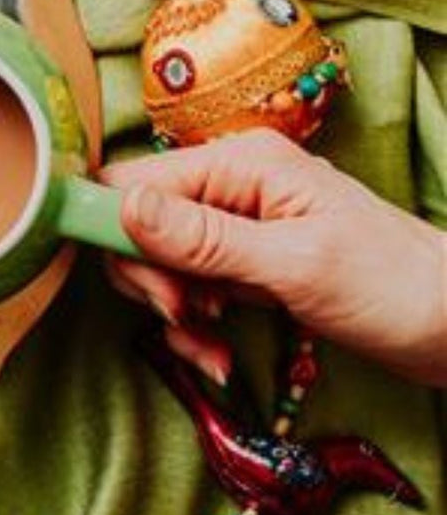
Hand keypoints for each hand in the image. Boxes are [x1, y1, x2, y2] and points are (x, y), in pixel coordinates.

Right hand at [100, 129, 446, 387]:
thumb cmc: (393, 287)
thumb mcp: (295, 264)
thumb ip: (205, 237)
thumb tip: (123, 207)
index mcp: (240, 163)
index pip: (133, 183)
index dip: (119, 236)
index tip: (155, 293)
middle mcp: (229, 184)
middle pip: (135, 226)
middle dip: (149, 283)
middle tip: (186, 322)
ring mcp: (235, 222)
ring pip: (155, 263)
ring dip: (171, 314)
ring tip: (211, 348)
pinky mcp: (242, 260)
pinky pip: (186, 287)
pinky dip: (193, 326)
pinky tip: (219, 351)